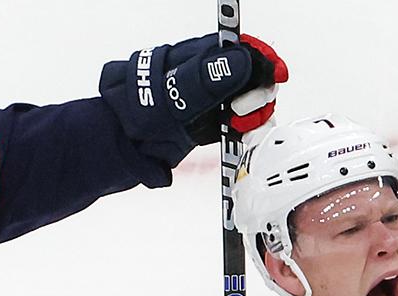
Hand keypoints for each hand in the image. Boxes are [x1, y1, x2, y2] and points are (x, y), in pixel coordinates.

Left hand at [100, 33, 287, 165]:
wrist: (122, 143)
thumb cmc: (138, 110)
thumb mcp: (175, 90)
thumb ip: (210, 76)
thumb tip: (242, 60)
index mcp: (203, 57)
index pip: (245, 50)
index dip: (264, 61)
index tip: (275, 76)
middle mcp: (212, 77)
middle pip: (255, 78)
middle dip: (258, 93)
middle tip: (240, 110)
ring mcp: (214, 101)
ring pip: (252, 102)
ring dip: (255, 115)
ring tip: (238, 126)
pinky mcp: (213, 124)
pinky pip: (242, 124)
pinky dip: (247, 131)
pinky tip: (240, 136)